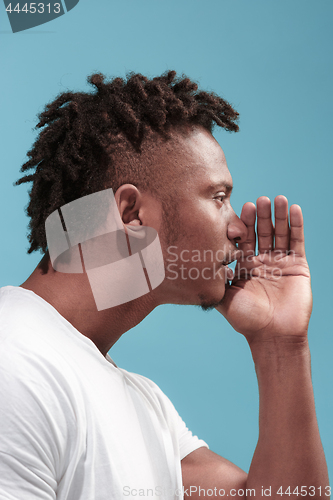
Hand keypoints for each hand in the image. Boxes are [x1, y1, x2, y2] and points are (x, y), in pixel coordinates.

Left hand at [216, 196, 311, 345]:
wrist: (273, 335)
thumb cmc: (246, 319)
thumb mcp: (223, 297)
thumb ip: (213, 279)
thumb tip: (195, 263)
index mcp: (245, 266)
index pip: (244, 239)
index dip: (243, 224)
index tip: (241, 207)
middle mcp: (262, 261)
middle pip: (262, 232)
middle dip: (261, 216)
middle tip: (259, 200)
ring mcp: (280, 262)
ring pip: (280, 233)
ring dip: (279, 215)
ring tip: (277, 199)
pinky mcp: (298, 265)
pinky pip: (297, 241)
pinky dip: (296, 225)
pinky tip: (293, 209)